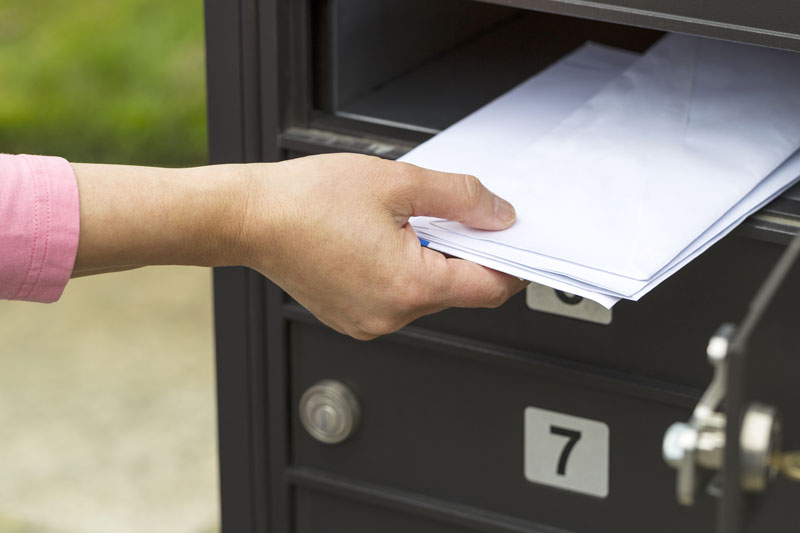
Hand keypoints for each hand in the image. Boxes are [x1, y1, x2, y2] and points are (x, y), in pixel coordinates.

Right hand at [238, 153, 526, 339]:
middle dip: (466, 254)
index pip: (488, 288)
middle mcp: (391, 315)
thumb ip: (459, 199)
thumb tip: (498, 215)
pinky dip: (404, 272)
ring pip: (427, 295)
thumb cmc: (306, 200)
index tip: (515, 243)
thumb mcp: (397, 183)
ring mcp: (369, 322)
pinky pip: (397, 299)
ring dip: (432, 261)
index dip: (510, 263)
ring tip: (403, 224)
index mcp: (408, 286)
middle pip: (458, 291)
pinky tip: (383, 241)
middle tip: (454, 215)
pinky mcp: (352, 318)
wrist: (249, 218)